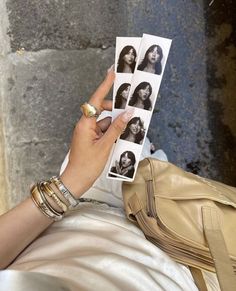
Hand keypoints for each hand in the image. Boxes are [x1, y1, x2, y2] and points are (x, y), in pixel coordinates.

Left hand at [60, 69, 133, 197]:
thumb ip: (117, 128)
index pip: (96, 100)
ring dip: (116, 124)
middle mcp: (85, 125)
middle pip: (102, 110)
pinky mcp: (91, 139)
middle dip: (116, 110)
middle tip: (131, 109)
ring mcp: (88, 133)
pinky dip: (113, 132)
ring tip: (130, 126)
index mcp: (85, 124)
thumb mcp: (105, 146)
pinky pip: (104, 131)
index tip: (112, 72)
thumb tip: (129, 113)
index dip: (105, 85)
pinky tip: (123, 136)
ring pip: (105, 122)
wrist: (77, 181)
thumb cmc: (87, 165)